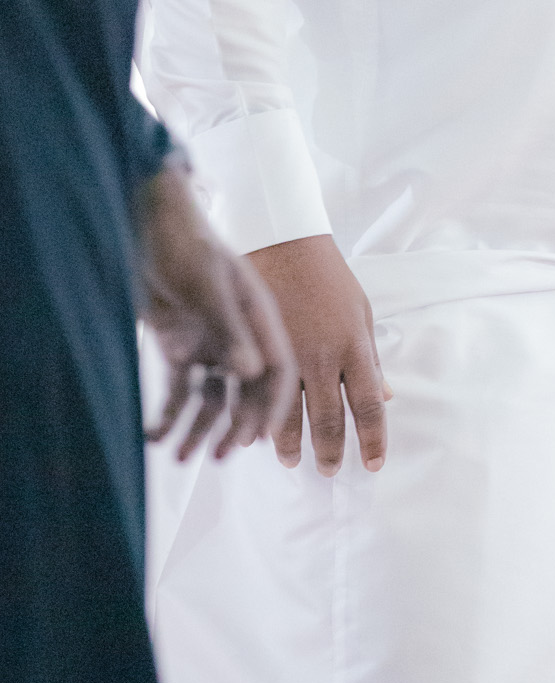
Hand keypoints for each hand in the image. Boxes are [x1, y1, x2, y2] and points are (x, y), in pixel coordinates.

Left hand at [140, 163, 295, 460]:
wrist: (149, 225)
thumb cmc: (188, 245)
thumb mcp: (209, 285)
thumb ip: (231, 330)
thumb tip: (250, 375)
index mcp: (259, 318)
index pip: (277, 370)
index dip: (271, 406)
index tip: (258, 438)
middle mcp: (239, 336)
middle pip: (246, 391)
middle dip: (234, 425)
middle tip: (219, 456)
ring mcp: (210, 343)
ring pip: (211, 398)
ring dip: (198, 428)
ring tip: (181, 457)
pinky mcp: (180, 348)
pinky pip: (177, 390)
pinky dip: (168, 415)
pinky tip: (155, 437)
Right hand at [246, 236, 389, 476]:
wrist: (286, 244)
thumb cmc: (330, 279)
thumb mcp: (361, 314)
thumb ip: (372, 359)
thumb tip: (388, 397)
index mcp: (354, 347)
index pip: (369, 406)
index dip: (373, 440)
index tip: (373, 464)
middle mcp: (322, 357)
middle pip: (329, 419)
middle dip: (331, 451)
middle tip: (330, 471)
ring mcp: (288, 355)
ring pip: (289, 414)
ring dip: (291, 444)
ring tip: (292, 462)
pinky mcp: (259, 350)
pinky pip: (260, 394)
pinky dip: (262, 417)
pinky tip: (261, 433)